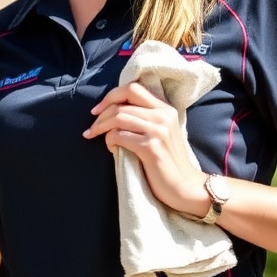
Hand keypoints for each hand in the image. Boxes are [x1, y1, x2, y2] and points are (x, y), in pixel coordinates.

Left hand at [83, 81, 205, 214]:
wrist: (185, 188)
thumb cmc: (167, 161)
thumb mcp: (160, 132)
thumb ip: (144, 117)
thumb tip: (111, 109)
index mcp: (165, 108)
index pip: (132, 88)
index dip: (111, 96)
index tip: (97, 110)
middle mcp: (163, 115)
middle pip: (121, 103)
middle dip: (100, 115)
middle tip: (91, 128)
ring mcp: (158, 131)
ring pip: (117, 118)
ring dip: (100, 128)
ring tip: (95, 137)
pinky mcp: (151, 147)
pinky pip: (119, 136)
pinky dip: (109, 141)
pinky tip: (112, 149)